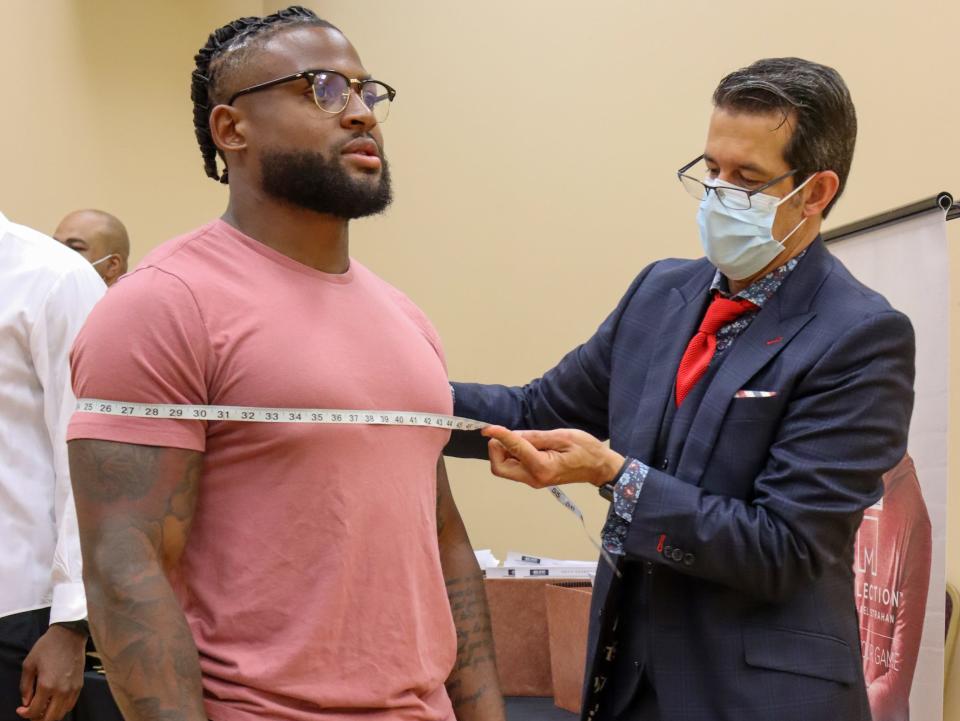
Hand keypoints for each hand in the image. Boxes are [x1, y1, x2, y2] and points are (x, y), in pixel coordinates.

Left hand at [17, 624, 86, 720]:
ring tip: (43, 709)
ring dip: (50, 715)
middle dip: (37, 719)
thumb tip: (26, 702)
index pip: (34, 711)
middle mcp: (61, 691)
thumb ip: (25, 686)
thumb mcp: (29, 664)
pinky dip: (61, 709)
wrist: (69, 635)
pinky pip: (71, 705)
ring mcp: (72, 689)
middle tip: (31, 713)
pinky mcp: (79, 686)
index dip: (25, 714)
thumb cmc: (47, 647)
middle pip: (49, 718)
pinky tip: (55, 703)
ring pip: (61, 714)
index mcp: (46, 685)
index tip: (21, 709)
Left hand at [481, 426, 623, 488]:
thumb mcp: (561, 436)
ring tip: (524, 438)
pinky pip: (513, 467)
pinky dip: (512, 454)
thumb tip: (511, 435)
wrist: (599, 467)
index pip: (513, 449)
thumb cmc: (586, 450)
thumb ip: (534, 437)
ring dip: (505, 451)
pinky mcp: (533, 478)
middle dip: (497, 448)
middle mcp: (533, 478)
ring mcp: (533, 480)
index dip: (499, 435)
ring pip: (504, 468)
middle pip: (499, 467)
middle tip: (508, 434)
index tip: (487, 427)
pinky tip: (526, 445)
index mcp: (542, 467)